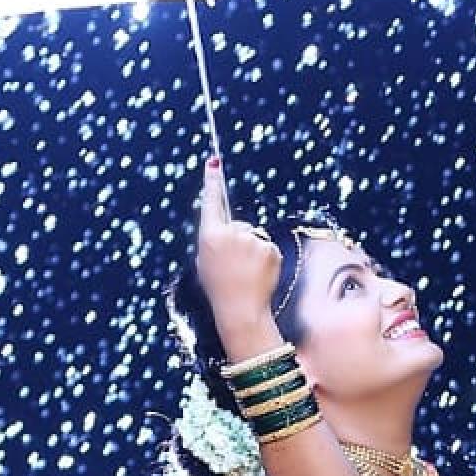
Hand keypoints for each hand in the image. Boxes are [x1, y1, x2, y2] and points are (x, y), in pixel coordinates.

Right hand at [196, 157, 283, 354]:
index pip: (212, 203)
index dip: (212, 183)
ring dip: (252, 252)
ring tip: (246, 274)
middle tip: (234, 268)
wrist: (241, 311)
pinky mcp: (269, 248)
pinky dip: (265, 260)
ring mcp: (252, 240)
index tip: (213, 163)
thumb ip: (215, 241)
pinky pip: (267, 248)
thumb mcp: (206, 263)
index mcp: (210, 237)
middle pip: (238, 226)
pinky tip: (259, 275)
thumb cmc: (220, 289)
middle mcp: (231, 234)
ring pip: (254, 238)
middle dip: (239, 242)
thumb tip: (226, 229)